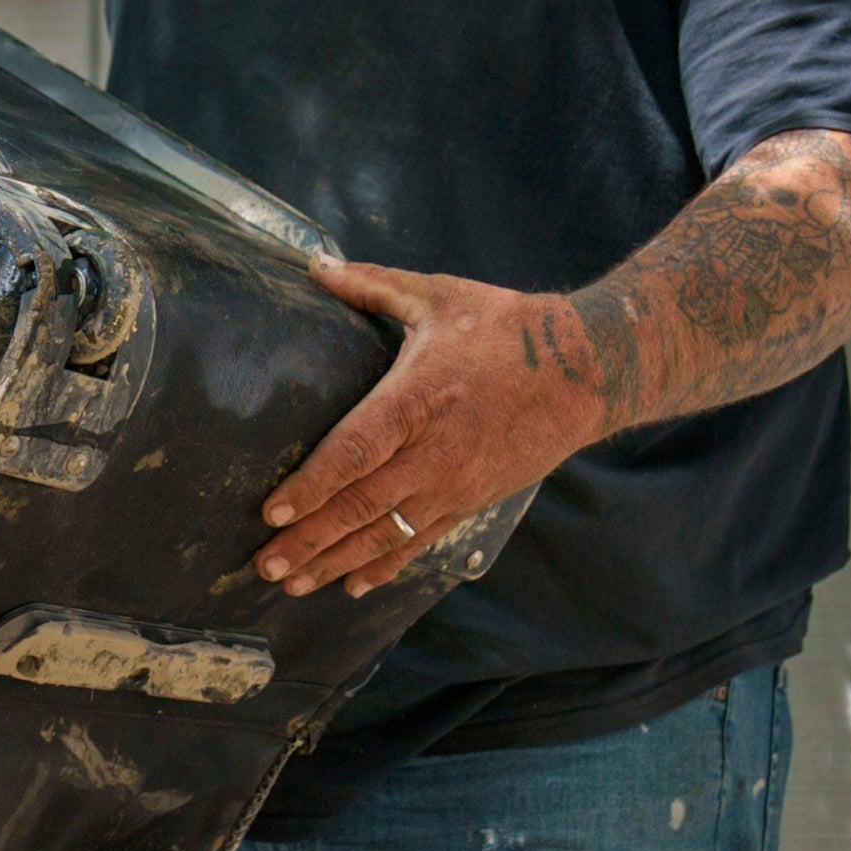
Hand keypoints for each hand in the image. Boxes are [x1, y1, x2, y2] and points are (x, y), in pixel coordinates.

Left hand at [254, 254, 613, 596]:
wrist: (586, 370)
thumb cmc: (507, 328)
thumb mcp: (439, 296)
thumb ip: (372, 285)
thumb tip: (315, 265)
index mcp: (418, 399)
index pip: (354, 451)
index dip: (312, 486)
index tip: (272, 510)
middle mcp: (434, 451)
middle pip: (362, 506)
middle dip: (310, 540)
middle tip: (264, 565)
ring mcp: (455, 483)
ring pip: (388, 535)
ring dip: (337, 563)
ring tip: (294, 585)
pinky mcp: (473, 500)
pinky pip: (423, 542)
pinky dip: (387, 567)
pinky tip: (353, 585)